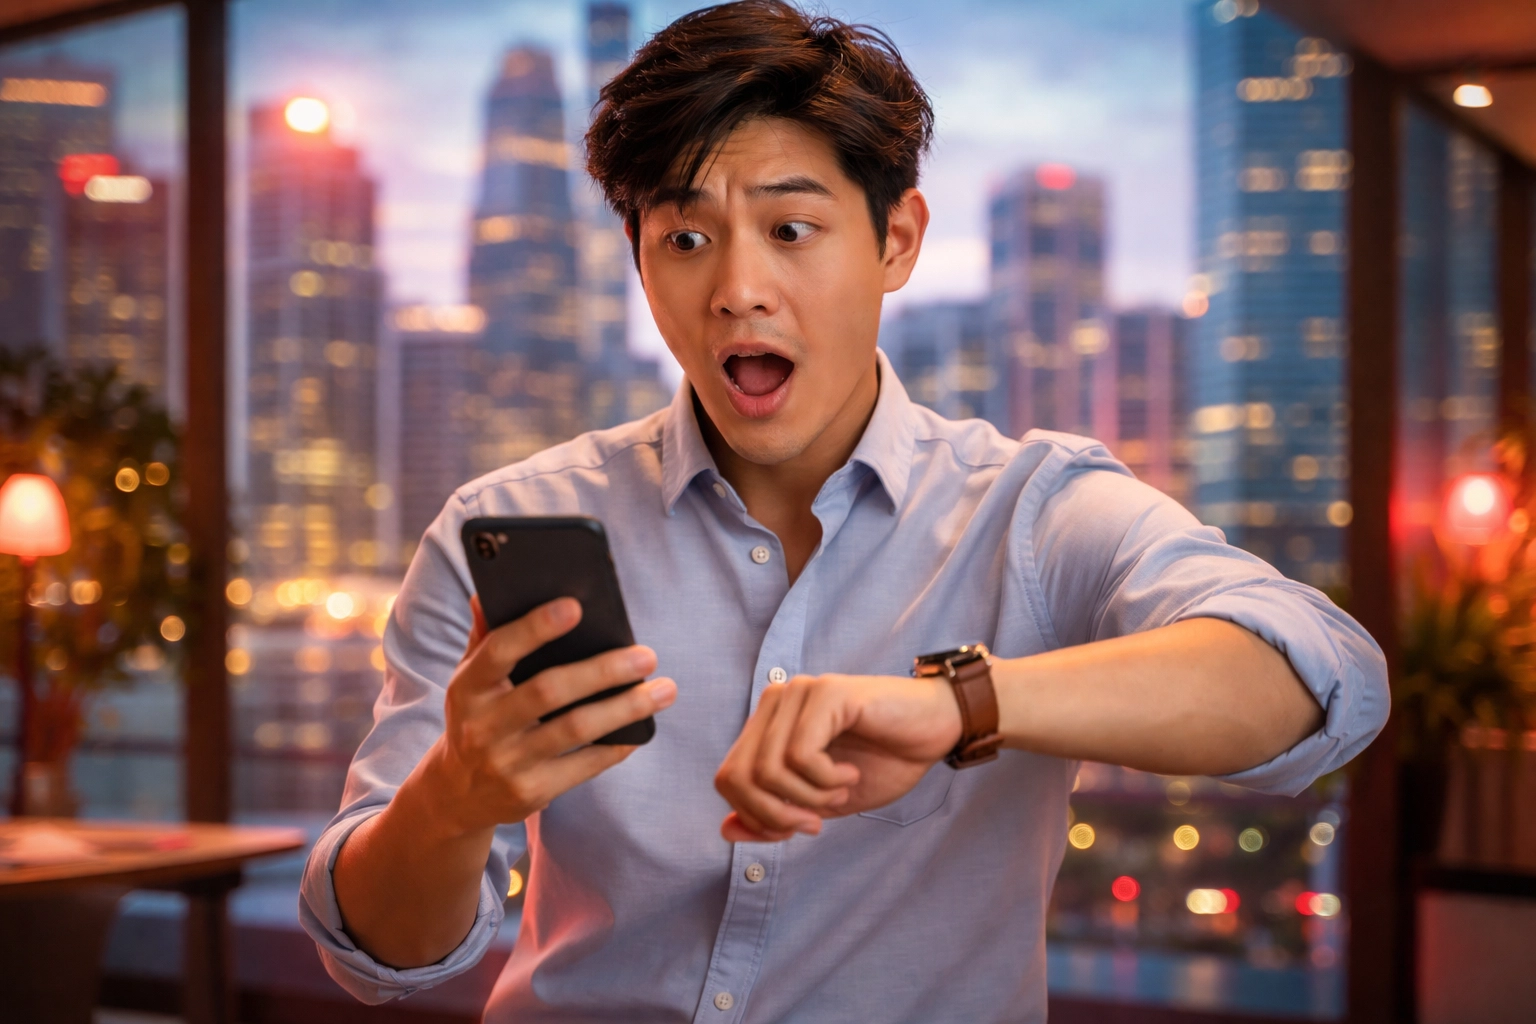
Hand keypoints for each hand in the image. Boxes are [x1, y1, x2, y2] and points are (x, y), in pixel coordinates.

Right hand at [418, 595, 676, 837]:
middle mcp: (483, 725)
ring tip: (665, 690)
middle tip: (647, 655)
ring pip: (575, 729)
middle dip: (603, 671)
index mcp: (469, 687)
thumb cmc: (478, 717)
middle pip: (549, 691)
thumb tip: (489, 593)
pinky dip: (617, 746)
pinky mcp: (532, 792)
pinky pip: (584, 766)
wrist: (459, 793)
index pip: (499, 650)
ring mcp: (507, 762)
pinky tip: (642, 729)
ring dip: (626, 708)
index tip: (576, 606)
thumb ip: (486, 637)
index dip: (535, 628)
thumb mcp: (472, 679)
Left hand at [713, 673, 961, 842]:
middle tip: (817, 822)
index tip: (803, 826)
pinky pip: (800, 754)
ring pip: (767, 769)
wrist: (937, 729)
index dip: (757, 817)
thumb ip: (774, 814)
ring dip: (809, 798)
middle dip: (775, 814)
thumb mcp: (822, 802)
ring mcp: (797, 692)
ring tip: (843, 790)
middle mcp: (775, 701)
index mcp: (768, 724)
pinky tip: (851, 773)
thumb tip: (725, 830)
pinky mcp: (824, 692)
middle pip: (737, 776)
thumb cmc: (883, 761)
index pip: (728, 779)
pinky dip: (826, 779)